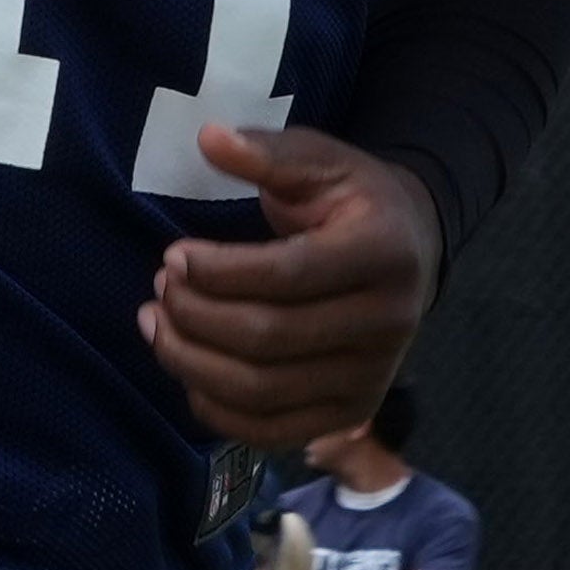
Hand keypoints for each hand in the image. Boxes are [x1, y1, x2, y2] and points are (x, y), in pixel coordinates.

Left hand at [147, 124, 438, 448]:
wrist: (412, 248)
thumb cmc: (353, 200)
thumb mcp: (320, 161)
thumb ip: (267, 153)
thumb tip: (208, 138)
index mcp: (383, 253)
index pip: (286, 276)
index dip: (218, 271)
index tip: (173, 255)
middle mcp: (388, 323)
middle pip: (269, 339)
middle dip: (196, 316)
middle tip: (159, 289)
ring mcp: (372, 376)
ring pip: (263, 391)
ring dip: (193, 363)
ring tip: (157, 325)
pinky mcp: (353, 410)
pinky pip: (273, 431)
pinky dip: (220, 412)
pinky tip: (188, 375)